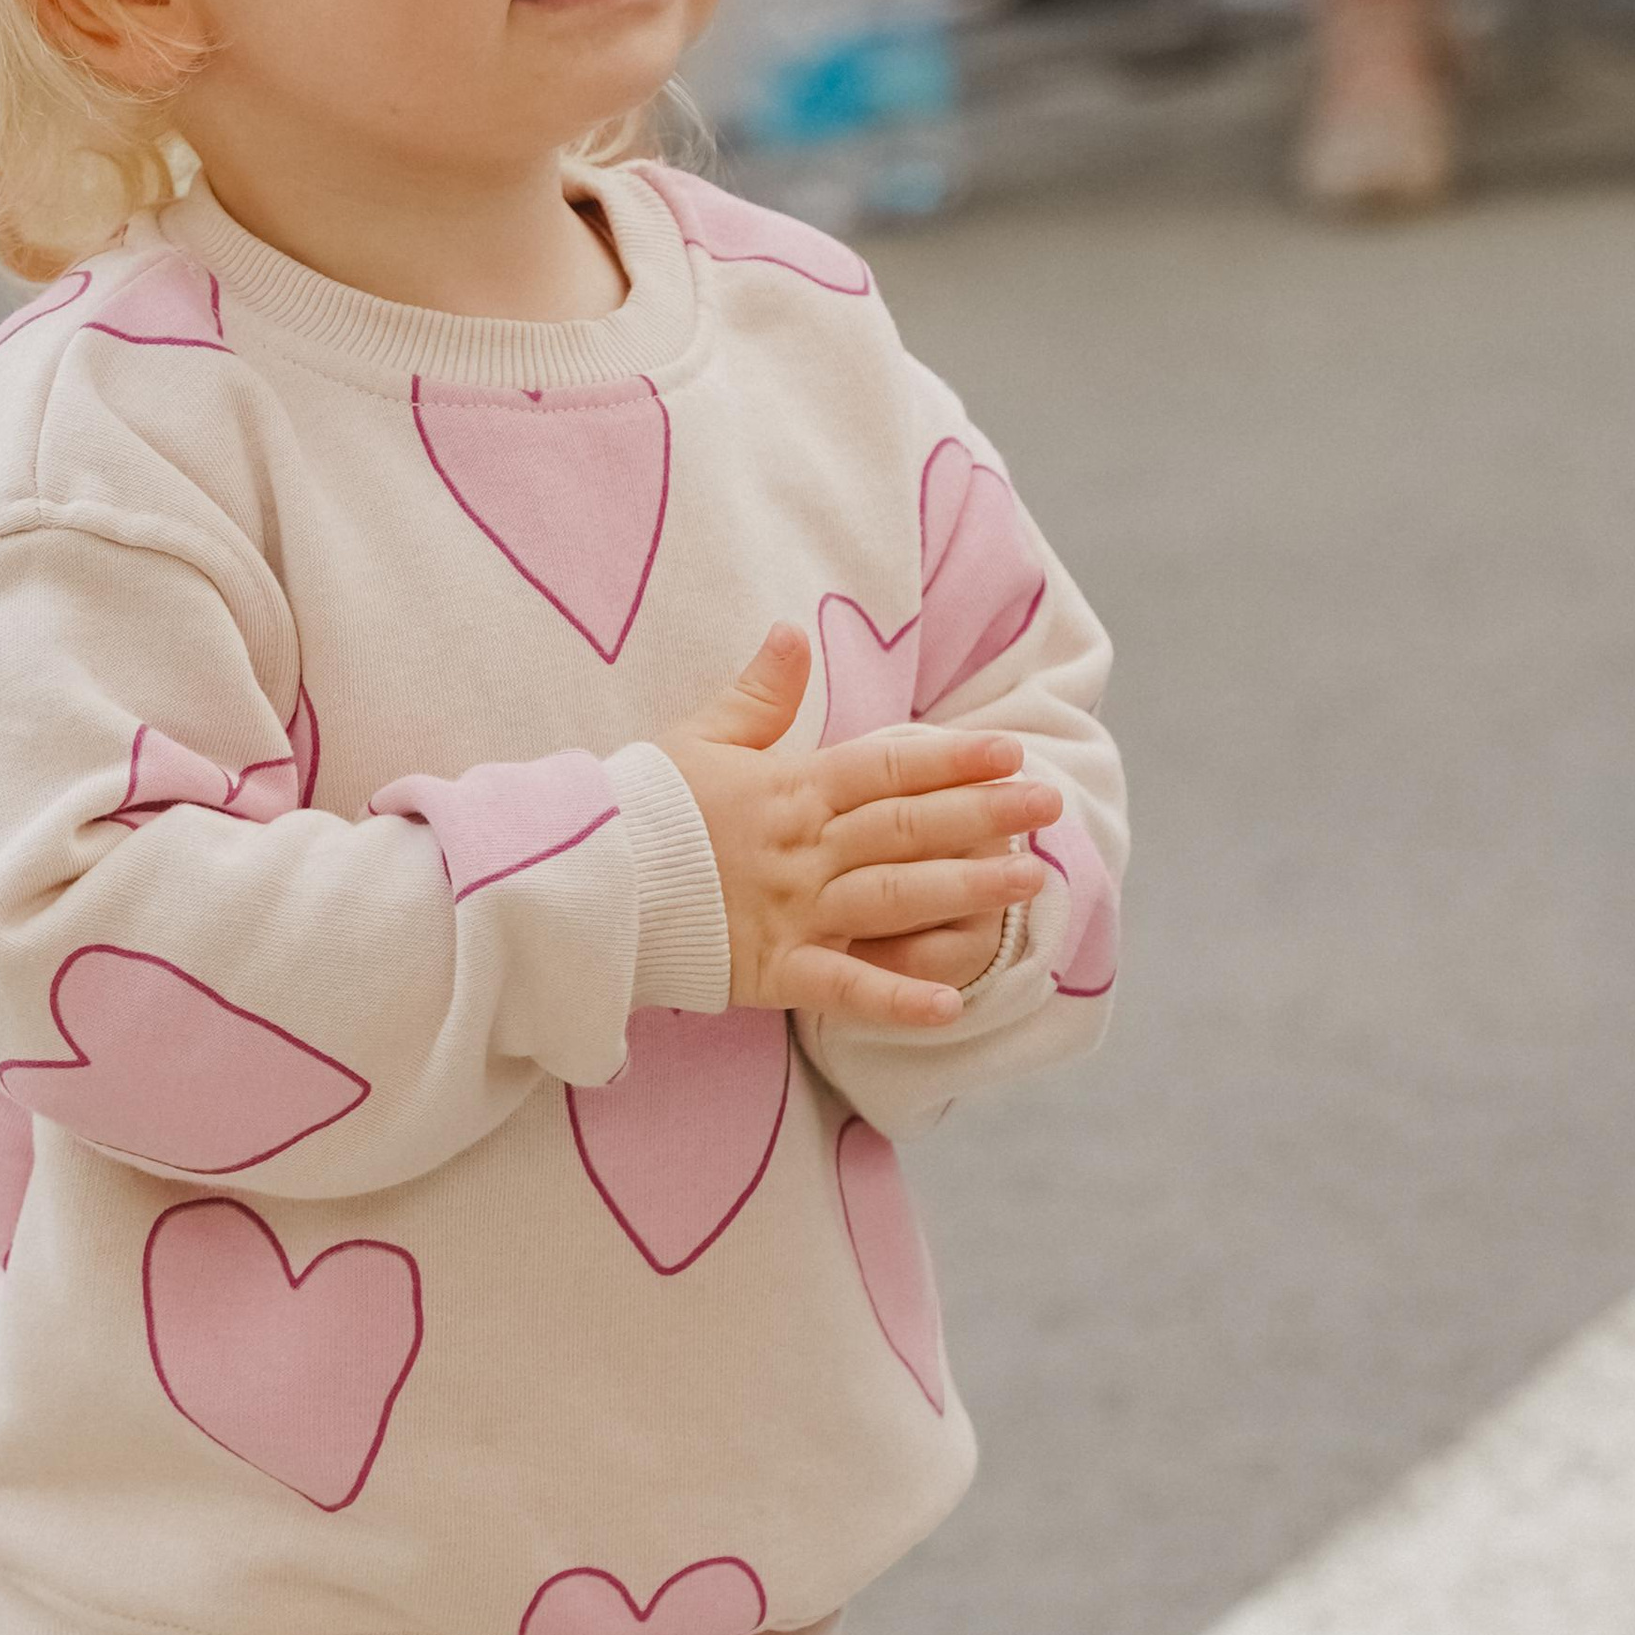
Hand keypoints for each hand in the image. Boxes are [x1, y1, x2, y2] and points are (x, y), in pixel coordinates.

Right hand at [659, 625, 1045, 1030]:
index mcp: (790, 789)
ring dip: (964, 888)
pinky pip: (843, 985)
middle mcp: (802, 849)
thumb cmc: (645, 809)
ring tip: (1029, 881)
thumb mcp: (701, 738)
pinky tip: (953, 1004)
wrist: (585, 879)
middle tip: (1048, 806)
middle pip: (906, 826)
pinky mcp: (772, 970)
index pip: (884, 766)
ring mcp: (792, 910)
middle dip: (982, 813)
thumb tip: (791, 631)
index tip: (1008, 753)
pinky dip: (896, 998)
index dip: (949, 760)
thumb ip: (758, 693)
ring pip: (891, 896)